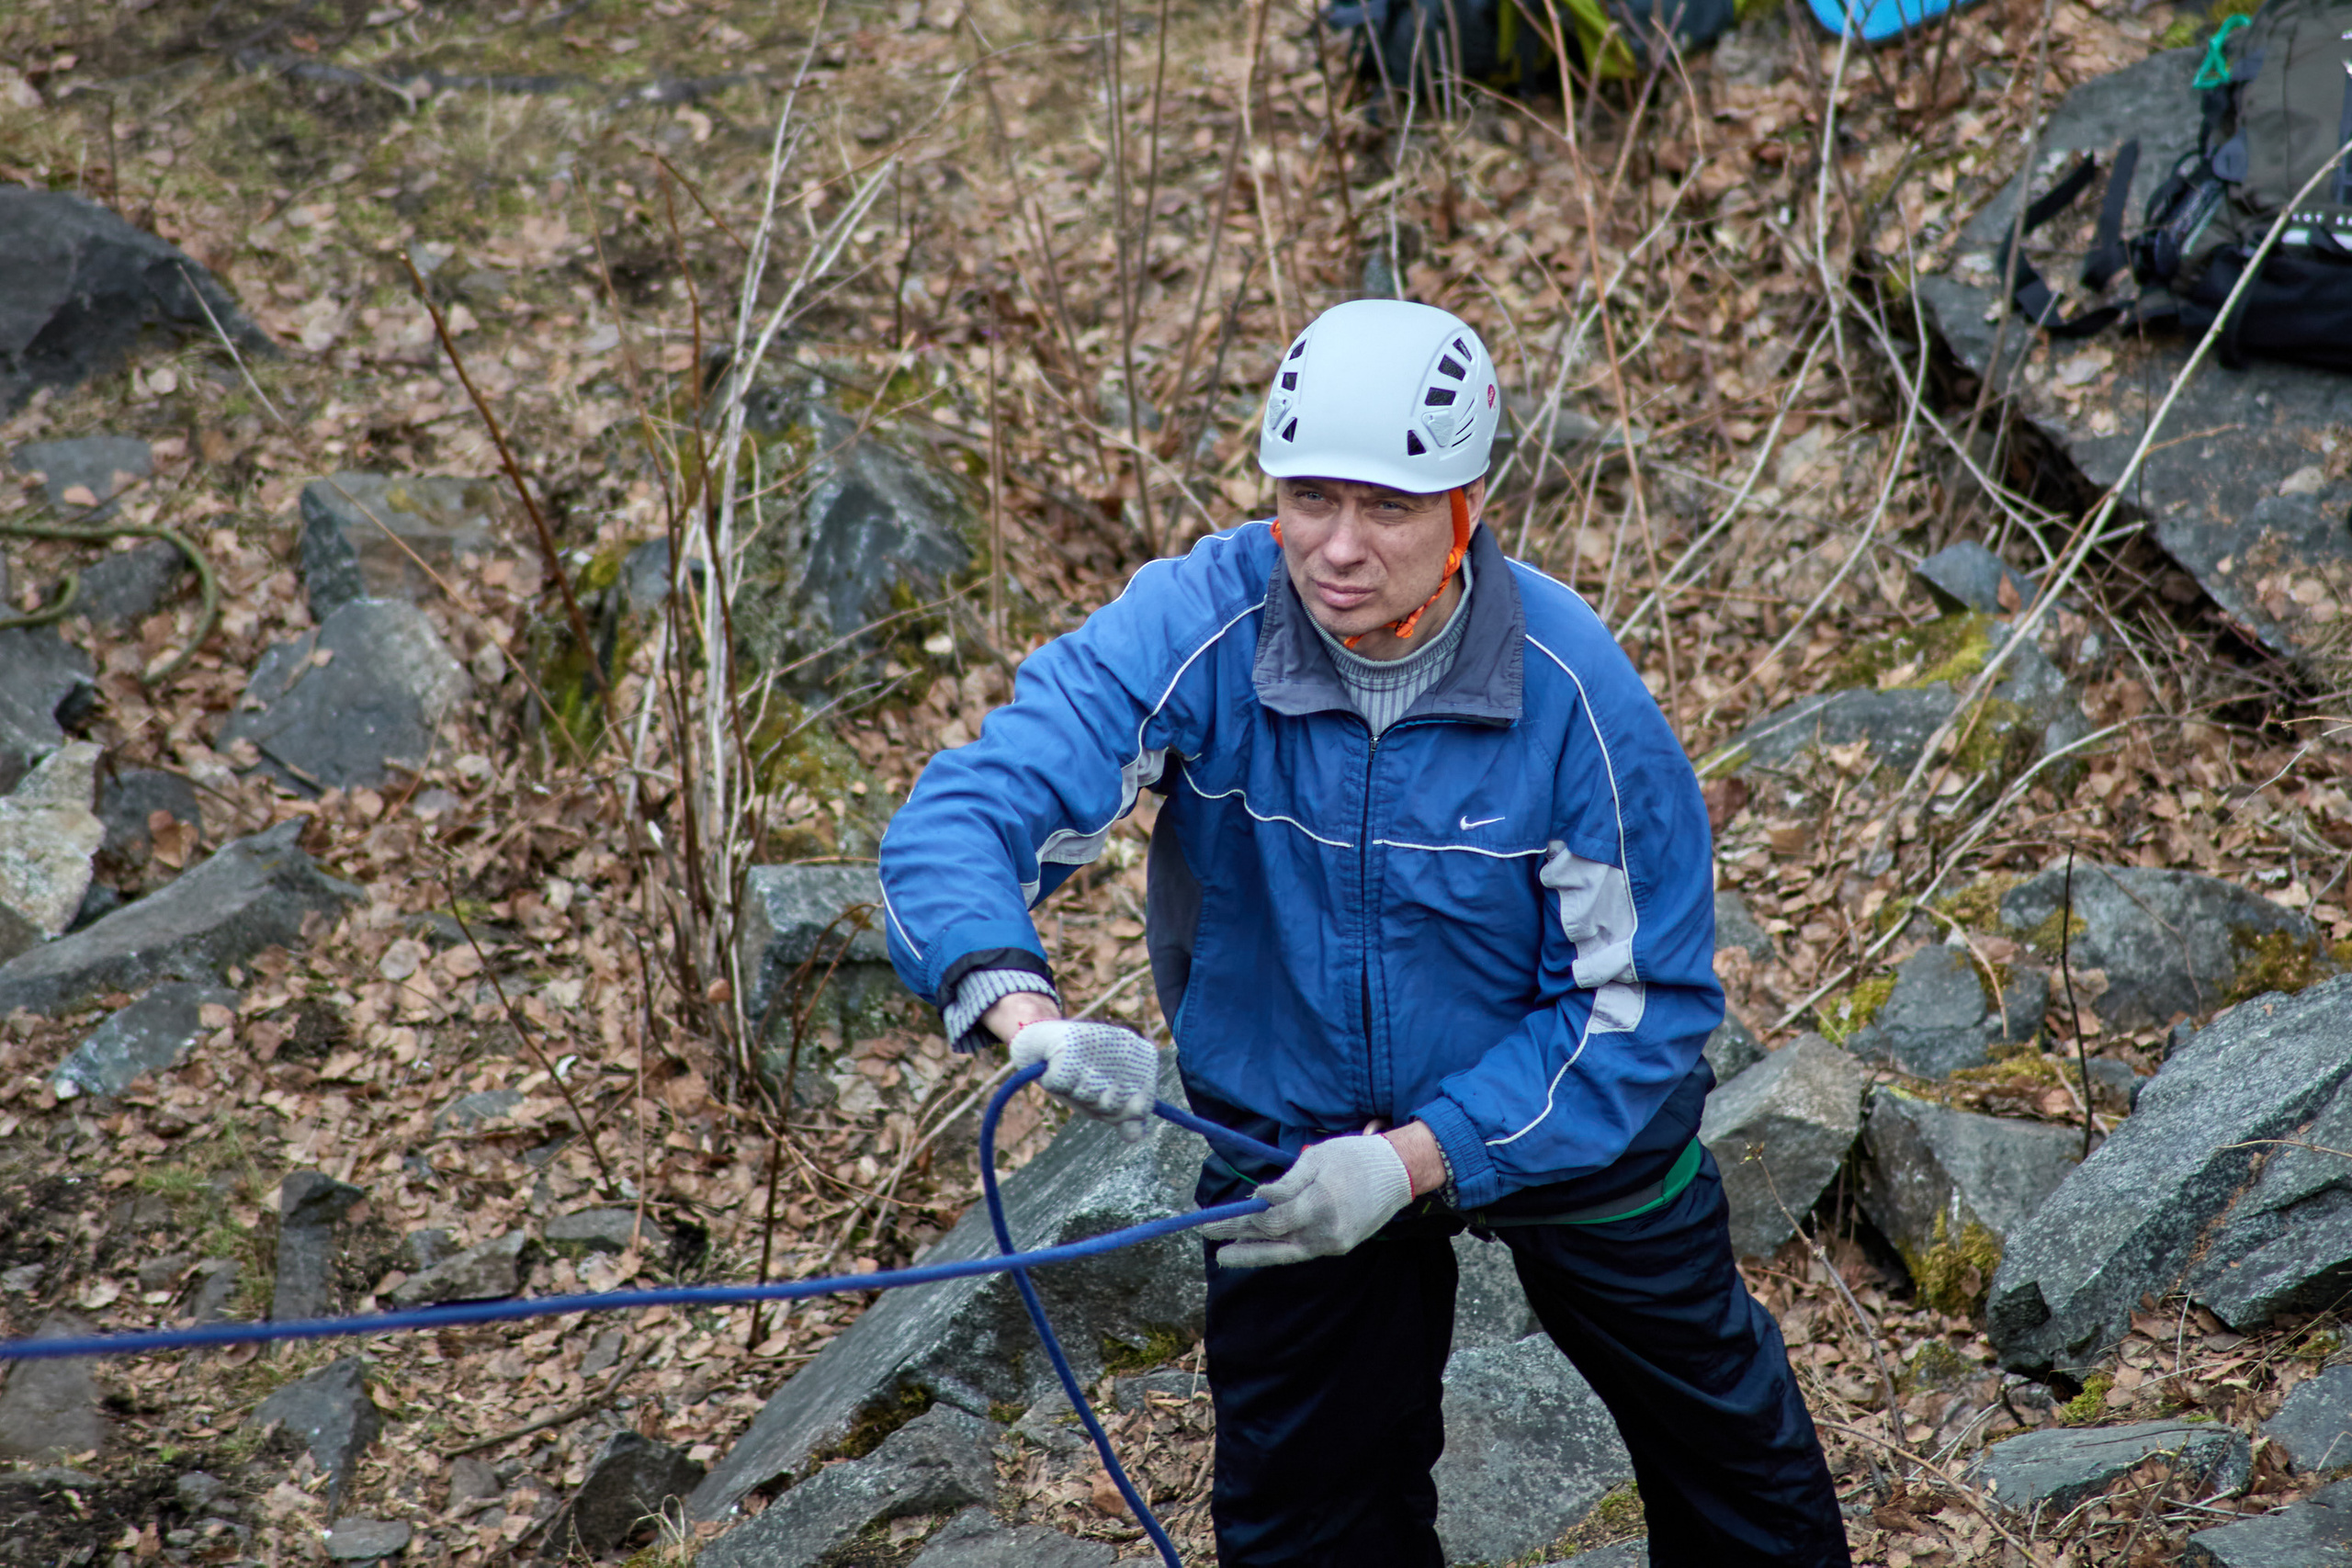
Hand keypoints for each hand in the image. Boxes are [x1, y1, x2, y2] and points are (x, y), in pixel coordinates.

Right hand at [1007, 1020, 1158, 1143]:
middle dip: (1096, 1105)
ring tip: (1073, 1074)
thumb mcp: (1106, 1099)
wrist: (1044, 1044)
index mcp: (1145, 1059)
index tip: (1106, 1097)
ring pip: (1089, 1095)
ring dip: (1075, 1092)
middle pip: (1114, 1106)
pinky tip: (1057, 1066)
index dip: (1117, 1113)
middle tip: (1087, 1085)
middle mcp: (1128, 1046)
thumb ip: (1125, 1118)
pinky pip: (1061, 1084)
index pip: (1141, 1109)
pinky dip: (1054, 1082)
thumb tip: (1135, 1137)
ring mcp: (1101, 1042)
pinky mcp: (1070, 1042)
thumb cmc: (1081, 1075)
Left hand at [1198, 1134, 1413, 1266]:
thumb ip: (1286, 1183)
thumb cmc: (1354, 1157)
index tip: (1217, 1217)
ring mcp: (1334, 1243)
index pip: (1272, 1221)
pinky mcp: (1338, 1247)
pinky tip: (1258, 1245)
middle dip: (1238, 1238)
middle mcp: (1328, 1230)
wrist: (1398, 1173)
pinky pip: (1301, 1250)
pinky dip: (1277, 1249)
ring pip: (1286, 1252)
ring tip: (1226, 1253)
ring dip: (1254, 1250)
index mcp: (1321, 1202)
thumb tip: (1258, 1199)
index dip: (1242, 1221)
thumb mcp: (1316, 1158)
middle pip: (1274, 1240)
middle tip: (1208, 1236)